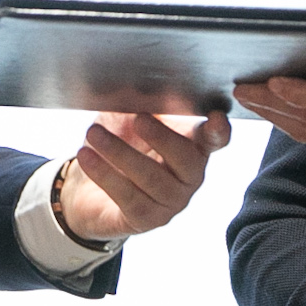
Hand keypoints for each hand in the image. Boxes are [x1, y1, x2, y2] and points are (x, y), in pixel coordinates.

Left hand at [58, 111, 230, 240]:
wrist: (87, 190)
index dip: (218, 131)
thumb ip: (137, 104)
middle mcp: (188, 176)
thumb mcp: (125, 119)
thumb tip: (136, 87)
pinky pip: (128, 196)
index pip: (213, 140)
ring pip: (151, 178)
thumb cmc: (118, 145)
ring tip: (94, 134)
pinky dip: (105, 174)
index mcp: (192, 146)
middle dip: (162, 137)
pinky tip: (87, 157)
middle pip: (185, 159)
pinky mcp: (147, 218)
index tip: (216, 117)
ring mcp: (171, 201)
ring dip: (120, 152)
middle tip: (138, 118)